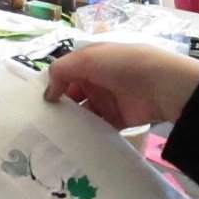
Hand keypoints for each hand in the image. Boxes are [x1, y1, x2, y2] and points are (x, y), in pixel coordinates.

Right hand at [44, 43, 198, 127]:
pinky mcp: (116, 120)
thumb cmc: (122, 64)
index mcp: (91, 61)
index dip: (52, 84)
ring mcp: (106, 100)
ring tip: (52, 135)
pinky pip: (96, 127)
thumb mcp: (87, 58)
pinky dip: (85, 133)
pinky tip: (70, 141)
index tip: (37, 101)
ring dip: (70, 121)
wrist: (161, 86)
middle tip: (40, 122)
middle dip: (58, 106)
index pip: (65, 73)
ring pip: (81, 112)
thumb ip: (61, 70)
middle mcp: (96, 80)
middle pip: (71, 94)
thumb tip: (48, 93)